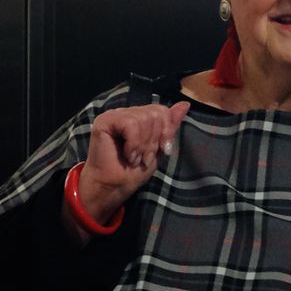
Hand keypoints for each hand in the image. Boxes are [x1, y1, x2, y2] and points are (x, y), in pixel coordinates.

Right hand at [77, 99, 190, 225]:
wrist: (114, 187)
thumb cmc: (133, 172)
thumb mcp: (159, 148)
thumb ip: (169, 126)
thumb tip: (185, 104)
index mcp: (138, 117)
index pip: (161, 110)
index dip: (166, 132)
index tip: (162, 151)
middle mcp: (126, 113)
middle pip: (154, 114)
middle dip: (153, 141)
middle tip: (144, 158)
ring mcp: (114, 115)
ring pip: (143, 118)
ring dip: (142, 145)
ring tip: (135, 158)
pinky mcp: (105, 121)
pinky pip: (130, 124)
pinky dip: (133, 143)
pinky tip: (127, 155)